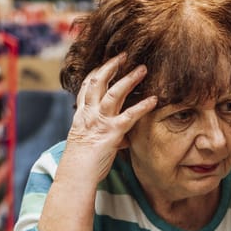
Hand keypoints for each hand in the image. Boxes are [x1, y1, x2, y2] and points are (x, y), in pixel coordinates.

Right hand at [60, 54, 156, 185]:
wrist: (76, 174)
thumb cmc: (81, 164)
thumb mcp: (88, 144)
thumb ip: (104, 135)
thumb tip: (122, 139)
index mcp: (82, 115)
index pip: (87, 87)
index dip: (96, 72)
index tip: (105, 63)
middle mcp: (89, 114)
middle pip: (98, 81)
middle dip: (111, 66)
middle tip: (124, 55)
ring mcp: (100, 121)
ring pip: (114, 93)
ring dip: (129, 79)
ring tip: (142, 69)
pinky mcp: (111, 132)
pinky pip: (129, 116)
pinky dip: (143, 106)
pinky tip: (154, 100)